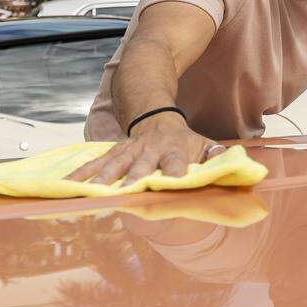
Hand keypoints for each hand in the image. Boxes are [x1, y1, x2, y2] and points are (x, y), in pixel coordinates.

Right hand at [65, 113, 220, 184]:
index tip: (171, 183)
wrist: (156, 114)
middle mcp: (149, 150)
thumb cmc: (184, 140)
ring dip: (103, 178)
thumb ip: (218, 159)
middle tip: (127, 191)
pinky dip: (81, 174)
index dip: (173, 172)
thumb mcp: (205, 144)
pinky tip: (67, 186)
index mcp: (174, 149)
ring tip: (92, 191)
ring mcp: (128, 150)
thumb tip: (240, 169)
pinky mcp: (113, 152)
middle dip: (134, 177)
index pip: (175, 162)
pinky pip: (94, 163)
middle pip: (141, 165)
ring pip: (113, 164)